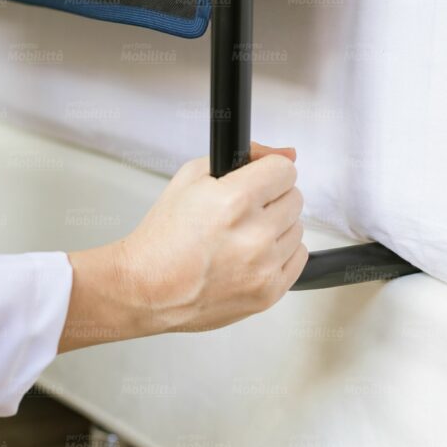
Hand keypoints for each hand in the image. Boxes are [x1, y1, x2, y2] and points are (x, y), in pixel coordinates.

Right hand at [60, 144, 306, 351]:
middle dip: (272, 199)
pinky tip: (254, 254)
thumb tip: (287, 153)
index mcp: (235, 201)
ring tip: (244, 236)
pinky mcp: (269, 293)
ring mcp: (264, 267)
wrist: (147, 288)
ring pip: (298, 229)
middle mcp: (254, 235)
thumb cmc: (164, 237)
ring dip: (276, 228)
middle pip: (294, 198)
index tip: (260, 181)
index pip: (285, 170)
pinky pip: (299, 259)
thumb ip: (246, 156)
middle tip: (244, 211)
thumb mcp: (192, 177)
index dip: (270, 172)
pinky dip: (281, 254)